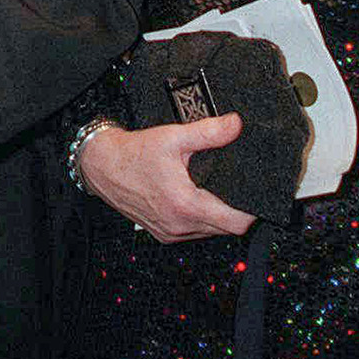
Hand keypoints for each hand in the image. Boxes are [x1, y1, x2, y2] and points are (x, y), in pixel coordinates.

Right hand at [79, 114, 256, 241]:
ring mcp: (169, 233)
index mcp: (185, 206)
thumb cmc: (133, 153)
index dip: (251, 211)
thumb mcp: (173, 137)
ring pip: (209, 232)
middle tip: (240, 188)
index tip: (256, 195)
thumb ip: (208, 132)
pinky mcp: (161, 233)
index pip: (235, 223)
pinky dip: (201, 219)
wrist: (101, 165)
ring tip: (220, 191)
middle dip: (236, 211)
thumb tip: (236, 125)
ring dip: (219, 216)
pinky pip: (192, 232)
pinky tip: (199, 198)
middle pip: (225, 230)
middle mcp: (178, 226)